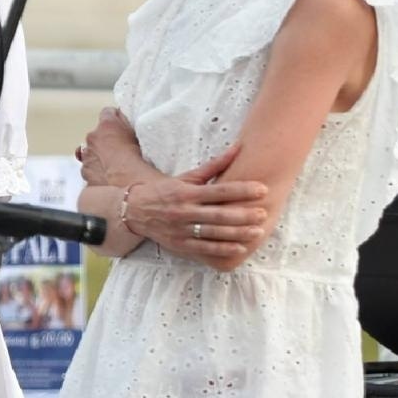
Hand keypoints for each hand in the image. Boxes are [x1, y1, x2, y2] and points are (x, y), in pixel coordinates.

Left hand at [78, 107, 142, 186]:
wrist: (132, 191)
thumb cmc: (142, 164)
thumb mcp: (143, 139)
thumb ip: (132, 128)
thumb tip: (129, 123)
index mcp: (107, 126)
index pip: (108, 113)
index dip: (116, 120)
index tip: (122, 126)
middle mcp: (91, 139)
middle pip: (98, 135)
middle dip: (107, 141)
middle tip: (123, 150)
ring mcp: (86, 159)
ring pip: (92, 154)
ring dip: (101, 157)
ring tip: (116, 167)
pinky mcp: (85, 175)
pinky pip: (91, 170)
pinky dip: (98, 173)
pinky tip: (110, 178)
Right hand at [125, 144, 267, 261]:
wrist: (134, 211)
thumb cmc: (165, 191)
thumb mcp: (186, 177)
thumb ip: (213, 166)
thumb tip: (237, 148)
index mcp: (186, 192)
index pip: (218, 191)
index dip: (241, 190)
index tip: (261, 189)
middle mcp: (183, 211)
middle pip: (218, 214)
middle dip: (242, 215)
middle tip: (263, 213)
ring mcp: (181, 230)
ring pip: (213, 233)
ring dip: (237, 233)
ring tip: (257, 231)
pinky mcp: (180, 245)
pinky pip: (204, 248)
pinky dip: (222, 249)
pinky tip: (239, 247)